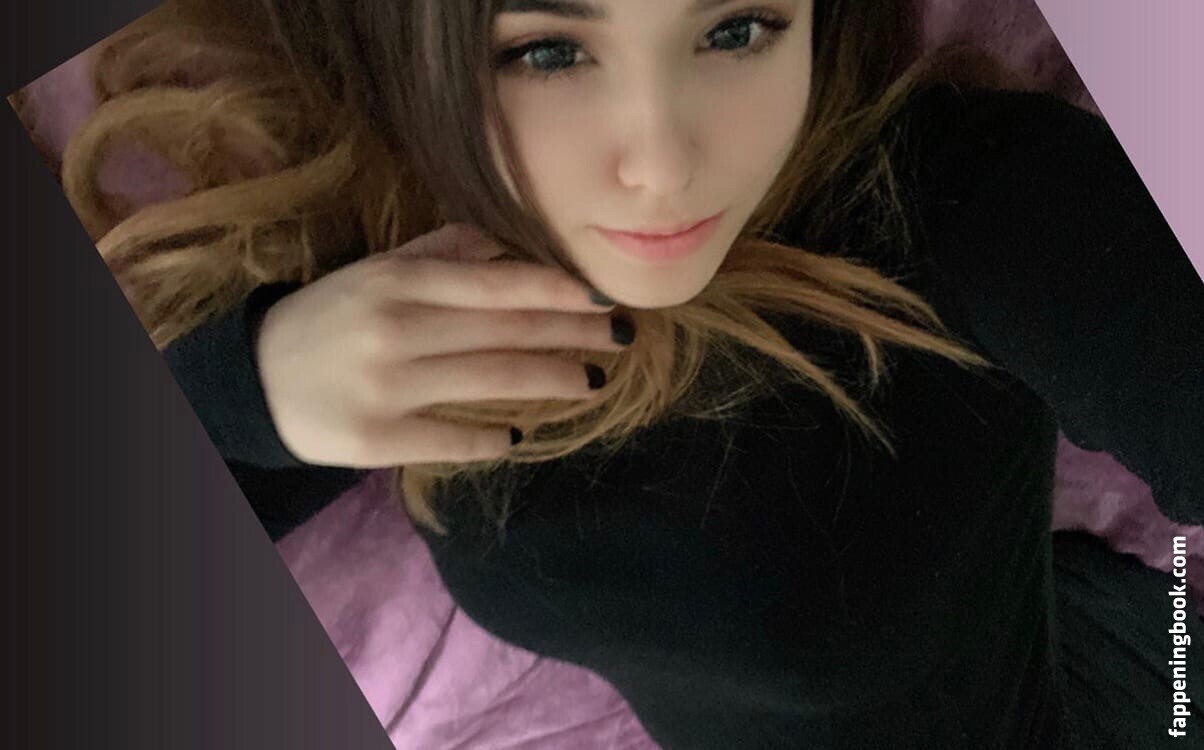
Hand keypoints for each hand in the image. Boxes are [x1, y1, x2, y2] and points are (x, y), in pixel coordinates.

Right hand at [255, 223, 632, 467]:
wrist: (257, 379)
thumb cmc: (333, 316)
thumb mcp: (379, 272)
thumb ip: (443, 254)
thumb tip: (512, 243)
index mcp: (399, 283)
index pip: (496, 284)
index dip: (558, 290)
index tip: (605, 296)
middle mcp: (397, 331)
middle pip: (505, 332)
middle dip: (573, 335)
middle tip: (622, 338)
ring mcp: (387, 388)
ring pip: (491, 383)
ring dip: (552, 381)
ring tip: (594, 382)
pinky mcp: (376, 440)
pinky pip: (452, 440)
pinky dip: (493, 437)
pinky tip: (521, 433)